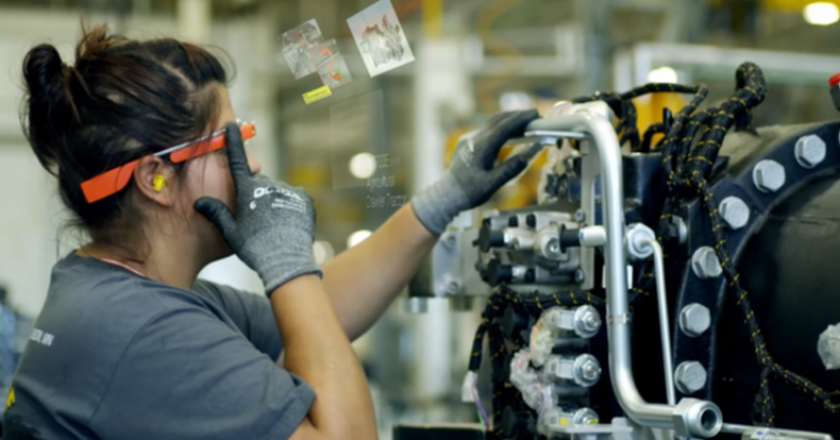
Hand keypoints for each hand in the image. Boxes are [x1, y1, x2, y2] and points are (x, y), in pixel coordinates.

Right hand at [194, 124, 320, 294]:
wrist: (286, 258)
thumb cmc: (254, 247)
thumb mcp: (230, 232)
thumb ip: (216, 213)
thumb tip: (199, 202)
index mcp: (247, 189)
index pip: (237, 160)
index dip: (233, 143)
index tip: (231, 126)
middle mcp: (267, 184)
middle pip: (259, 183)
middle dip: (256, 194)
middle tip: (257, 219)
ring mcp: (287, 190)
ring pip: (276, 191)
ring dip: (273, 201)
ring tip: (273, 226)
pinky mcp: (303, 199)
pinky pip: (293, 199)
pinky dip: (289, 207)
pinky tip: (286, 224)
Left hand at [411, 109, 540, 234]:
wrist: (446, 195)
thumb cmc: (468, 193)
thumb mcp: (490, 186)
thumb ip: (508, 171)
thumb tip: (525, 158)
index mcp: (481, 147)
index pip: (504, 127)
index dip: (521, 119)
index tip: (536, 114)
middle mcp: (474, 139)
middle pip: (498, 119)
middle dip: (517, 115)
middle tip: (535, 115)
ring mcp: (469, 139)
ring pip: (492, 123)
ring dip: (509, 119)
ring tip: (526, 121)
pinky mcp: (467, 142)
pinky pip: (487, 129)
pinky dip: (501, 127)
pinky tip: (509, 132)